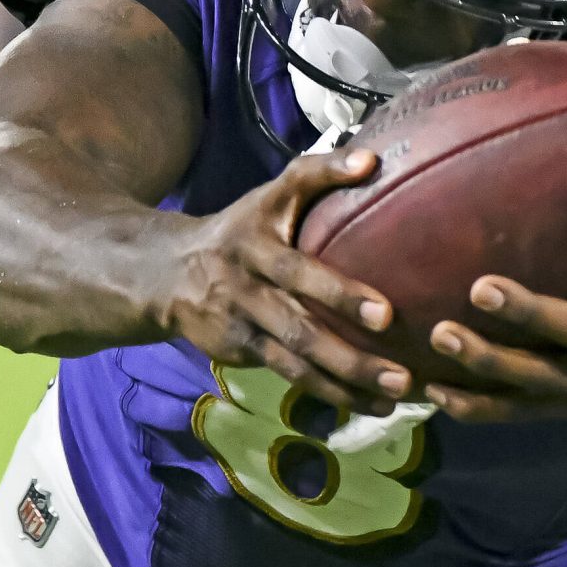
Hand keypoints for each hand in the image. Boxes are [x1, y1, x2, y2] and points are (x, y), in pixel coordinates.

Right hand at [155, 148, 410, 416]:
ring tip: (395, 399)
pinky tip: (370, 407)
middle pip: (299, 330)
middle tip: (400, 376)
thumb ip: (317, 173)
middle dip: (349, 357)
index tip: (386, 313)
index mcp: (255, 248)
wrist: (166, 273)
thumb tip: (372, 160)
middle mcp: (246, 293)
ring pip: (296, 365)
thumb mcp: (270, 194)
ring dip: (346, 386)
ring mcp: (242, 329)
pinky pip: (291, 377)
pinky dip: (330, 394)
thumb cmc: (240, 228)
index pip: (299, 272)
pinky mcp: (243, 355)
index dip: (339, 294)